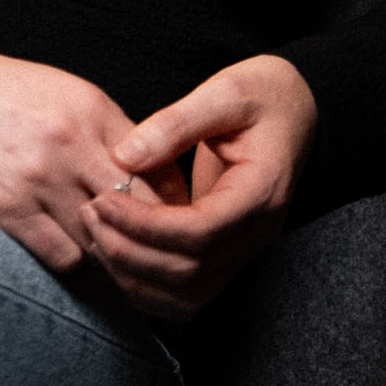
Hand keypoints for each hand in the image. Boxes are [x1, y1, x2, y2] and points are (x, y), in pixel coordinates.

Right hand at [0, 0, 183, 272]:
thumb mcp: (58, 90)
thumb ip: (103, 128)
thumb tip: (147, 175)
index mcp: (88, 108)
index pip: (155, 167)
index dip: (171, 200)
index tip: (177, 217)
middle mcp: (68, 144)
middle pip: (137, 209)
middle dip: (153, 236)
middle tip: (164, 256)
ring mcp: (37, 181)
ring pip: (104, 242)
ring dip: (116, 257)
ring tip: (128, 270)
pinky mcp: (7, 211)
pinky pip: (63, 257)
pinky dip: (75, 262)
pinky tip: (77, 260)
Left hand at [78, 54, 317, 320]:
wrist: (297, 110)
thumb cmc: (264, 96)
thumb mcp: (226, 92)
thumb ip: (176, 123)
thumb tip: (124, 156)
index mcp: (261, 192)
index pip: (200, 231)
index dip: (146, 224)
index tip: (103, 199)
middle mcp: (258, 233)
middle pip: (191, 270)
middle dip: (132, 251)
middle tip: (88, 214)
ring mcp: (246, 248)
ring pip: (188, 293)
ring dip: (136, 276)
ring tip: (95, 236)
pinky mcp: (228, 251)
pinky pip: (189, 289)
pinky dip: (150, 286)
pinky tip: (117, 258)